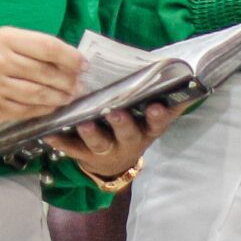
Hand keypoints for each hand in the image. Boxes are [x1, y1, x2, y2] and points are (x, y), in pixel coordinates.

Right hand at [0, 26, 84, 123]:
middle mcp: (2, 62)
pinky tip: (52, 105)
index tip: (83, 64)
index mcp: (5, 39)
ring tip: (70, 95)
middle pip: (47, 73)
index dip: (70, 57)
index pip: (48, 47)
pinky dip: (44, 109)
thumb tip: (64, 59)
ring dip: (61, 96)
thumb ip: (29, 46)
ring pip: (40, 94)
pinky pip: (28, 111)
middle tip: (79, 84)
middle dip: (69, 80)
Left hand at [43, 102, 179, 183]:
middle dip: (122, 123)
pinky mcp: (83, 155)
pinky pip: (71, 149)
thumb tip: (192, 75)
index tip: (156, 106)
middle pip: (127, 134)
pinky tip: (49, 132)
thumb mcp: (152, 120)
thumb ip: (168, 101)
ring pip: (99, 143)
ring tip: (83, 123)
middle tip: (116, 112)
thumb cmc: (134, 130)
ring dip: (92, 133)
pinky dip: (60, 141)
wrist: (112, 166)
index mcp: (146, 130)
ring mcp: (105, 150)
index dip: (158, 116)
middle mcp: (128, 142)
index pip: (156, 124)